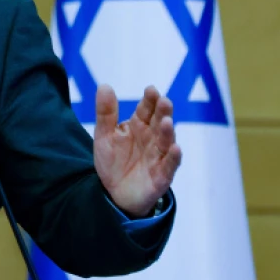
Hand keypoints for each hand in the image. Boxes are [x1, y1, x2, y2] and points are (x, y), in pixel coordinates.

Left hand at [94, 84, 181, 216]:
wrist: (114, 193)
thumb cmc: (112, 161)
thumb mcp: (104, 136)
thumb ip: (105, 113)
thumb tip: (104, 85)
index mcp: (139, 126)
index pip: (146, 110)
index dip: (149, 100)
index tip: (151, 90)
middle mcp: (152, 139)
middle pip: (159, 123)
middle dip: (163, 112)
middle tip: (164, 101)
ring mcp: (159, 157)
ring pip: (166, 142)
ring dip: (168, 132)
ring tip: (166, 122)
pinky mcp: (162, 176)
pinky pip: (169, 166)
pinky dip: (173, 158)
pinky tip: (175, 148)